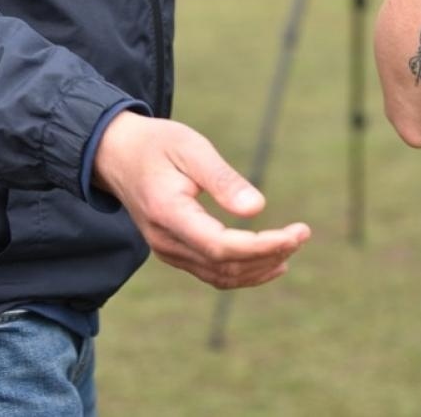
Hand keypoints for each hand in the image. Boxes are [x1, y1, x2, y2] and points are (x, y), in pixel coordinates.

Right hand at [91, 112, 309, 289]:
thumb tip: (258, 209)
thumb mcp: (191, 148)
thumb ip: (223, 179)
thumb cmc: (156, 144)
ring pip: (221, 276)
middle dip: (270, 254)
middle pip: (226, 266)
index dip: (263, 246)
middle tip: (303, 233)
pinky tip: (272, 262)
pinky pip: (212, 273)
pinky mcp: (174, 251)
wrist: (116, 155)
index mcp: (169, 214)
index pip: (223, 247)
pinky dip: (244, 272)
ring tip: (293, 246)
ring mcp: (167, 251)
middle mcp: (166, 242)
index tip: (297, 232)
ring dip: (260, 266)